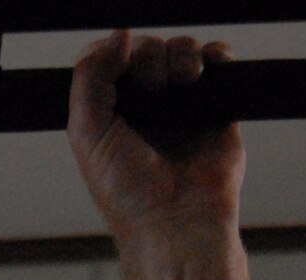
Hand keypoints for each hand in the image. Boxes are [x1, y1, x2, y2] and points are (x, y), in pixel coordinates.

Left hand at [67, 31, 241, 243]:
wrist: (176, 220)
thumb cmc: (128, 193)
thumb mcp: (87, 134)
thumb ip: (90, 79)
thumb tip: (119, 34)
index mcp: (110, 111)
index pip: (109, 59)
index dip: (115, 52)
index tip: (122, 63)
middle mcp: (145, 106)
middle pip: (146, 48)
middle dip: (149, 57)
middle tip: (151, 86)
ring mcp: (181, 106)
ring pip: (181, 50)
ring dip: (181, 54)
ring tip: (182, 82)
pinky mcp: (216, 109)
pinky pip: (218, 64)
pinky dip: (215, 55)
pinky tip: (207, 68)